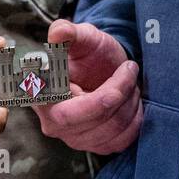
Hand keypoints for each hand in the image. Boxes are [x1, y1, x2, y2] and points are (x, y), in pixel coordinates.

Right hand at [34, 19, 142, 153]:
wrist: (103, 68)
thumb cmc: (89, 52)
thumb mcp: (82, 37)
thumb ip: (69, 32)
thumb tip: (58, 32)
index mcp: (44, 97)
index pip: (66, 112)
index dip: (96, 101)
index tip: (120, 80)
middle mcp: (54, 123)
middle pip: (94, 120)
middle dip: (120, 93)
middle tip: (129, 68)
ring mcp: (74, 138)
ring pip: (111, 130)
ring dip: (129, 102)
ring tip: (128, 81)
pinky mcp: (95, 146)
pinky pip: (122, 140)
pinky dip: (134, 119)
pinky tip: (130, 100)